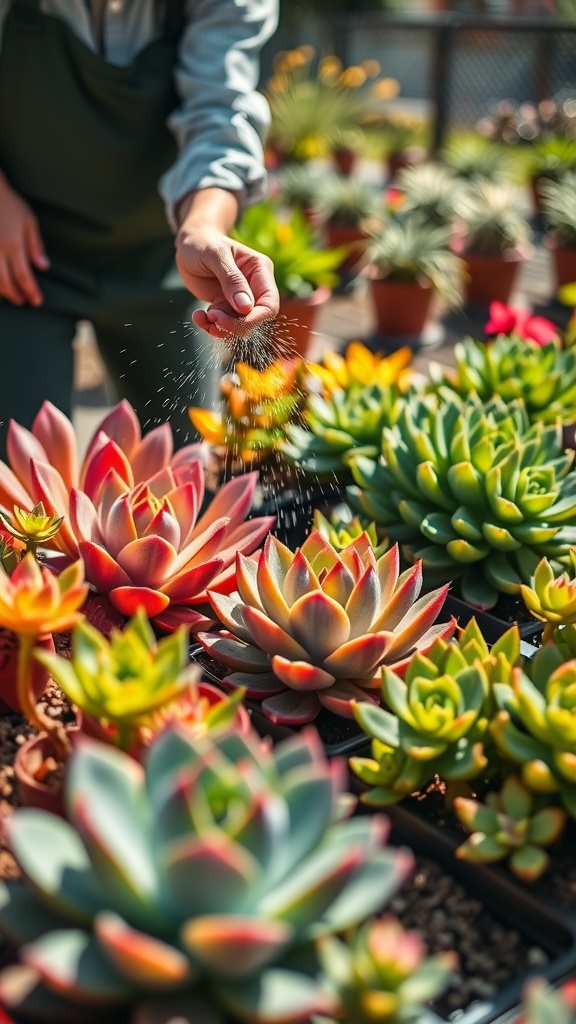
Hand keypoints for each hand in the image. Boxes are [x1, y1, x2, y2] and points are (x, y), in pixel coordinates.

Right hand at [0, 177, 48, 305]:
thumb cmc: (8, 204)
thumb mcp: (28, 221)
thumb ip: (35, 245)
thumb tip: (43, 266)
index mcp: (12, 244)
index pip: (23, 276)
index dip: (30, 291)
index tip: (37, 301)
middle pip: (5, 282)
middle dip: (14, 294)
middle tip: (21, 301)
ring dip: (0, 290)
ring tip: (8, 295)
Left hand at [176, 224, 278, 337]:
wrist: (190, 243)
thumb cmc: (204, 242)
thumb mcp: (216, 255)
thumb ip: (232, 279)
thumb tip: (245, 307)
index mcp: (260, 270)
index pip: (269, 303)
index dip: (255, 318)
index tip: (231, 322)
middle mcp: (254, 287)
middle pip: (255, 318)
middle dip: (234, 325)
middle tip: (212, 318)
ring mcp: (240, 298)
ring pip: (238, 325)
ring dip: (219, 328)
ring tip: (201, 317)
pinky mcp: (226, 305)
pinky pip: (223, 324)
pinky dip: (210, 325)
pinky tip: (198, 316)